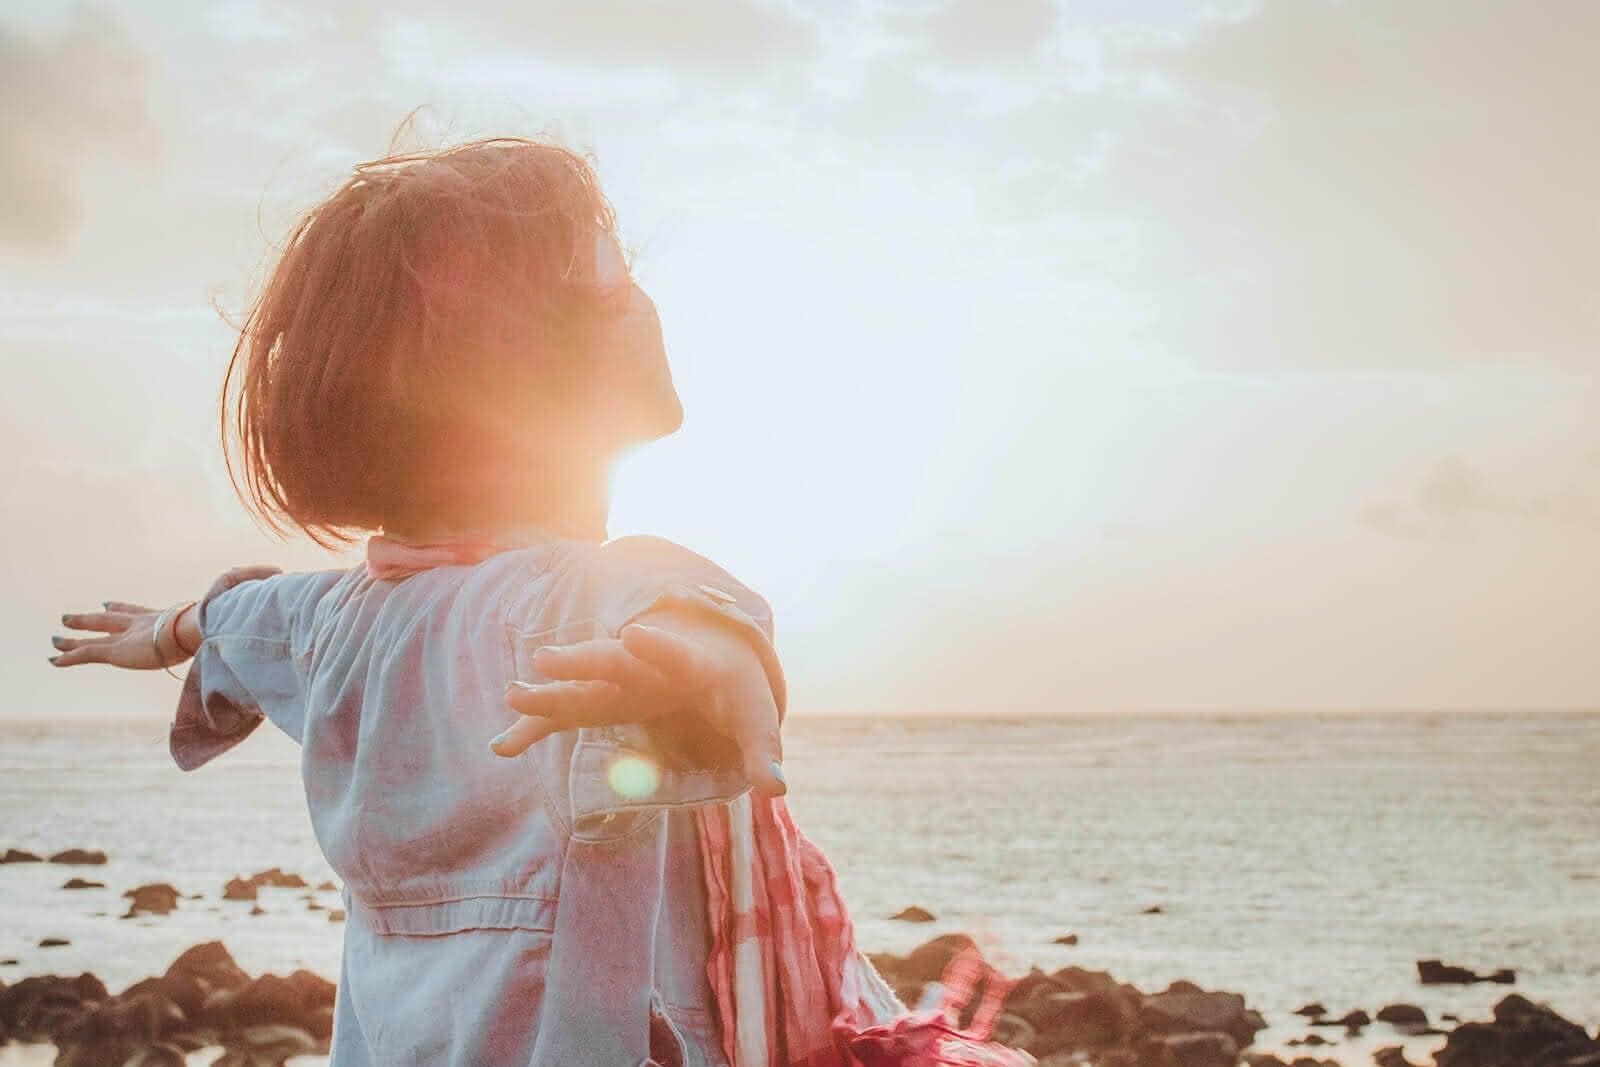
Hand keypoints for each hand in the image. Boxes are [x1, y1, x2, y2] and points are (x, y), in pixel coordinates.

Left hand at [50, 565, 281, 670]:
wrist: (212, 624)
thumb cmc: (230, 616)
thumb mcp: (244, 603)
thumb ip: (254, 590)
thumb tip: (279, 574)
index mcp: (169, 617)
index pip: (144, 613)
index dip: (126, 608)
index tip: (110, 604)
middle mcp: (147, 623)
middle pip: (116, 618)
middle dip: (97, 617)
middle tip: (77, 615)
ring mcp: (132, 636)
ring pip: (96, 635)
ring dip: (75, 636)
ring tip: (53, 640)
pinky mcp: (121, 649)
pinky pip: (89, 654)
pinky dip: (70, 657)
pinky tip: (53, 660)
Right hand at [495, 620, 786, 796]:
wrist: (713, 654)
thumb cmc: (736, 688)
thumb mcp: (756, 716)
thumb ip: (763, 752)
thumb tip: (776, 790)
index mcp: (690, 664)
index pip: (675, 653)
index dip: (658, 646)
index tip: (635, 635)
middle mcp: (647, 666)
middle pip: (612, 661)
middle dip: (580, 660)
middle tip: (544, 659)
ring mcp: (620, 682)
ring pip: (581, 685)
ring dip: (548, 692)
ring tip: (512, 695)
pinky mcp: (604, 701)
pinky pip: (566, 714)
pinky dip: (537, 727)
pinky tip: (503, 746)